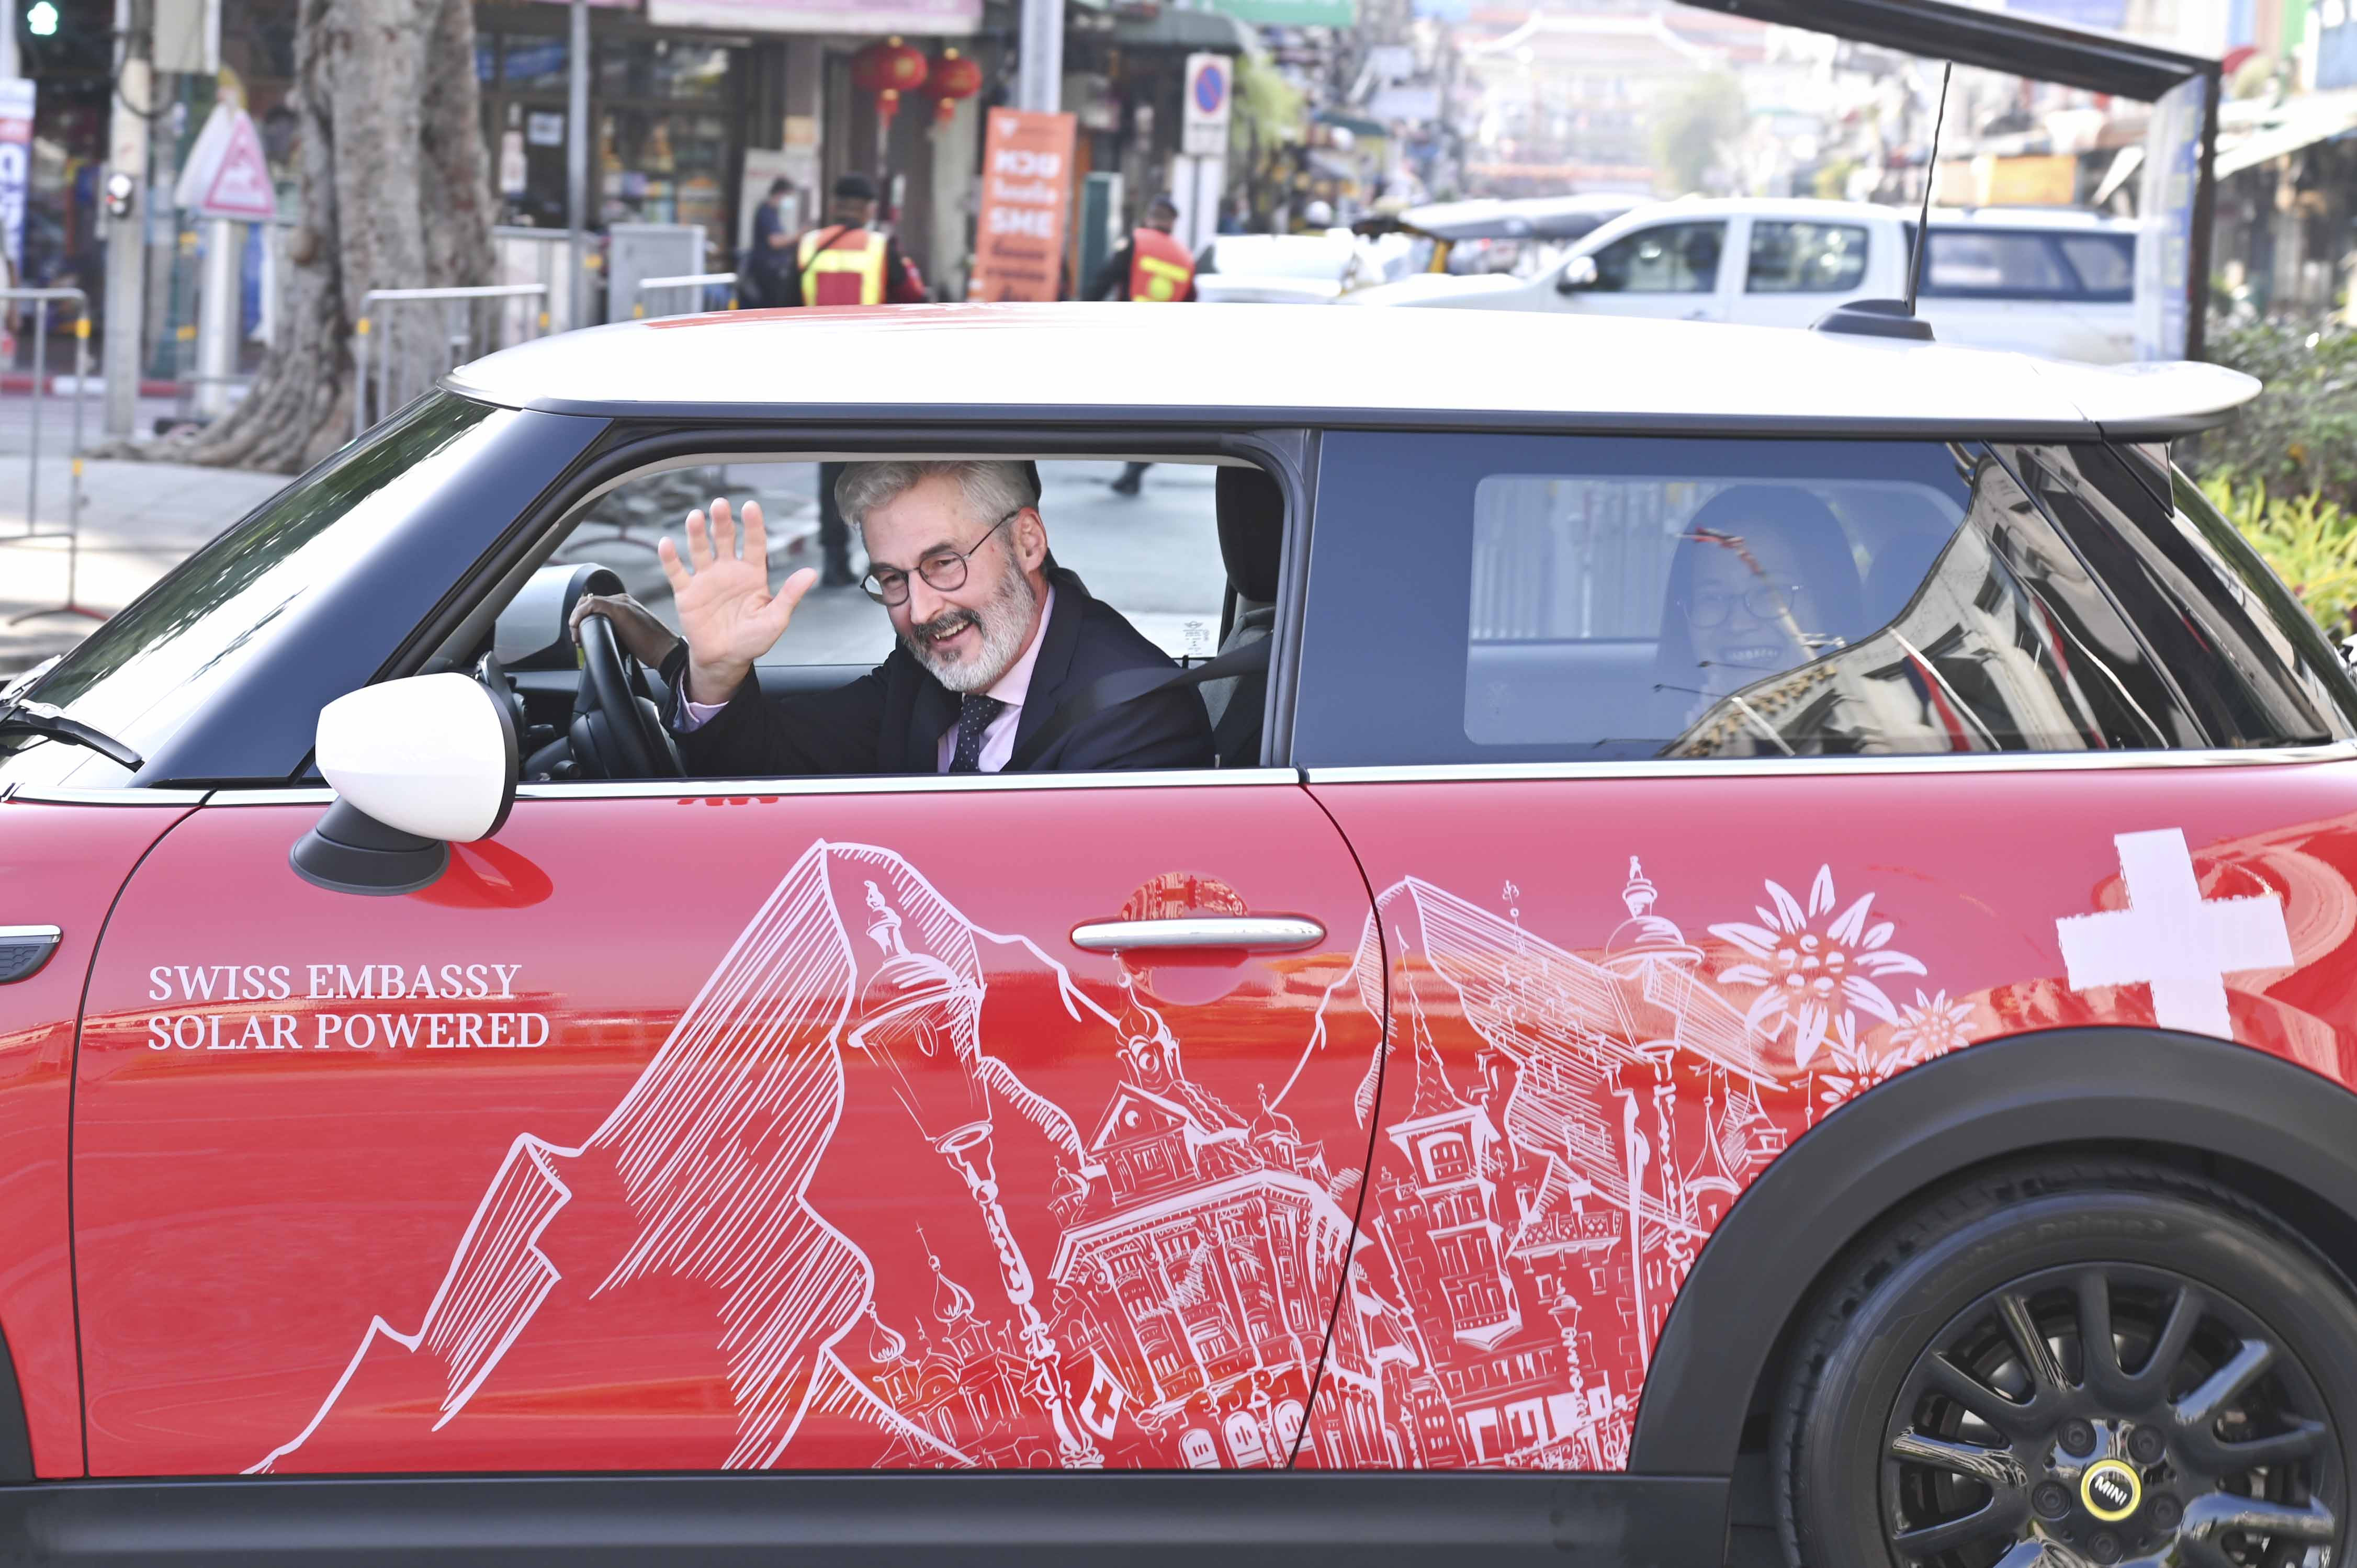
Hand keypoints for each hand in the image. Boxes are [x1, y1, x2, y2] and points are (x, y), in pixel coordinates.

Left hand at [567, 592, 676, 668]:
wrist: (666, 651)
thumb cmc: (653, 648)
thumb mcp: (632, 636)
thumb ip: (619, 631)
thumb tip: (605, 639)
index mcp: (627, 605)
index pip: (596, 604)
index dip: (583, 618)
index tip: (581, 637)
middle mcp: (623, 600)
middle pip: (589, 601)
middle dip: (577, 617)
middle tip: (577, 637)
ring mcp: (621, 603)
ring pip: (587, 602)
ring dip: (577, 618)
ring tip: (577, 636)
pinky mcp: (619, 609)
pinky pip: (591, 605)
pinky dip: (579, 615)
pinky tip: (576, 627)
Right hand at [659, 498, 817, 705]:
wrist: (726, 659)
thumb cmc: (753, 639)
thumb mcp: (776, 619)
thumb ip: (790, 595)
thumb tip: (811, 573)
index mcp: (752, 573)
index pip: (754, 543)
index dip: (753, 525)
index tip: (751, 506)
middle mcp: (728, 571)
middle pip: (724, 539)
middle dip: (722, 521)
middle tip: (720, 504)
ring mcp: (706, 579)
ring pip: (700, 550)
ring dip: (696, 533)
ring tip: (695, 516)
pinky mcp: (687, 593)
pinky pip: (677, 572)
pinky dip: (670, 558)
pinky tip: (667, 544)